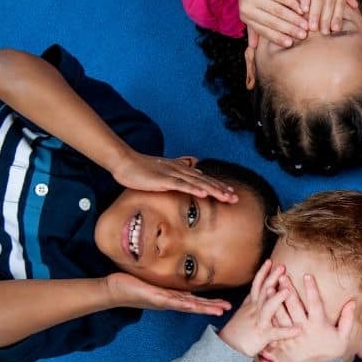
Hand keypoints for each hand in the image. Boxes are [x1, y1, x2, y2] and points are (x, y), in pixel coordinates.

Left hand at [104, 272, 231, 314]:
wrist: (113, 291)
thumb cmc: (132, 285)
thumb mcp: (152, 281)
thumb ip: (165, 280)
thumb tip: (175, 273)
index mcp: (170, 297)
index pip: (194, 300)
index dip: (210, 303)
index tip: (225, 304)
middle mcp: (169, 301)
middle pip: (195, 305)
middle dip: (212, 307)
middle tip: (228, 309)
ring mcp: (162, 301)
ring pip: (187, 305)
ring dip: (202, 308)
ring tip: (217, 310)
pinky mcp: (153, 297)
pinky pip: (170, 300)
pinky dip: (182, 304)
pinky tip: (192, 305)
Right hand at [110, 152, 237, 202]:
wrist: (125, 162)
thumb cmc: (142, 170)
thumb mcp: (164, 173)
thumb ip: (179, 175)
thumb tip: (195, 174)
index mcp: (181, 171)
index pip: (204, 180)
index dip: (218, 186)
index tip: (231, 193)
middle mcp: (181, 171)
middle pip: (205, 182)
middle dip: (221, 190)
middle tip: (236, 198)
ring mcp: (173, 175)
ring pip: (198, 184)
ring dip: (213, 190)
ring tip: (227, 197)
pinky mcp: (163, 180)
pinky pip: (181, 186)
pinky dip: (194, 190)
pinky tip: (204, 195)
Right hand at [219, 260, 299, 356]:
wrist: (228, 347)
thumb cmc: (238, 329)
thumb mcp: (244, 311)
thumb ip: (253, 299)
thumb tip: (260, 287)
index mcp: (252, 304)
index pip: (257, 285)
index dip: (263, 273)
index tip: (270, 260)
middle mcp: (255, 310)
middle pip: (264, 291)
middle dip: (272, 278)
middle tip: (282, 266)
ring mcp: (259, 322)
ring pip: (267, 309)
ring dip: (277, 299)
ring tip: (287, 291)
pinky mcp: (263, 335)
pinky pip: (276, 333)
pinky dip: (287, 331)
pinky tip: (299, 329)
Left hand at [238, 0, 308, 47]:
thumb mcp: (251, 11)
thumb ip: (253, 28)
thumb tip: (253, 47)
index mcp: (245, 16)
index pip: (263, 30)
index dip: (277, 37)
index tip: (290, 43)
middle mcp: (247, 7)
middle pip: (272, 21)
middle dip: (289, 30)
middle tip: (303, 35)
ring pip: (278, 10)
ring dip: (293, 19)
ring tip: (305, 24)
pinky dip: (292, 4)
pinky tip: (302, 9)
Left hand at [270, 274, 359, 361]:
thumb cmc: (331, 354)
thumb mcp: (343, 337)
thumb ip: (347, 319)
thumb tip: (353, 301)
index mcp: (319, 325)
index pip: (315, 303)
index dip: (311, 288)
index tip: (307, 275)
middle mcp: (304, 329)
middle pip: (294, 306)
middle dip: (288, 289)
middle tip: (283, 275)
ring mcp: (291, 336)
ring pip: (281, 314)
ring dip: (275, 300)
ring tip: (270, 287)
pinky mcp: (283, 343)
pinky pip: (274, 327)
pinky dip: (269, 315)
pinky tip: (264, 306)